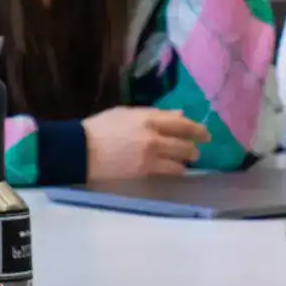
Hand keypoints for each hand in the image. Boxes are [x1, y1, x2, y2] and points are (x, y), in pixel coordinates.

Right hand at [82, 107, 209, 178]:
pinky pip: (170, 172)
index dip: (197, 129)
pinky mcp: (145, 172)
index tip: (205, 134)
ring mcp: (150, 156)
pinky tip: (173, 169)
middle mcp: (153, 138)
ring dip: (186, 160)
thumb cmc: (100, 127)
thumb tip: (179, 116)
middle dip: (195, 147)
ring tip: (184, 160)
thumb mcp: (126, 113)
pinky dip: (175, 170)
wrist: (80, 150)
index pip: (183, 124)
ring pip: (181, 160)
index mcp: (148, 119)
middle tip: (196, 150)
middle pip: (186, 144)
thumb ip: (155, 114)